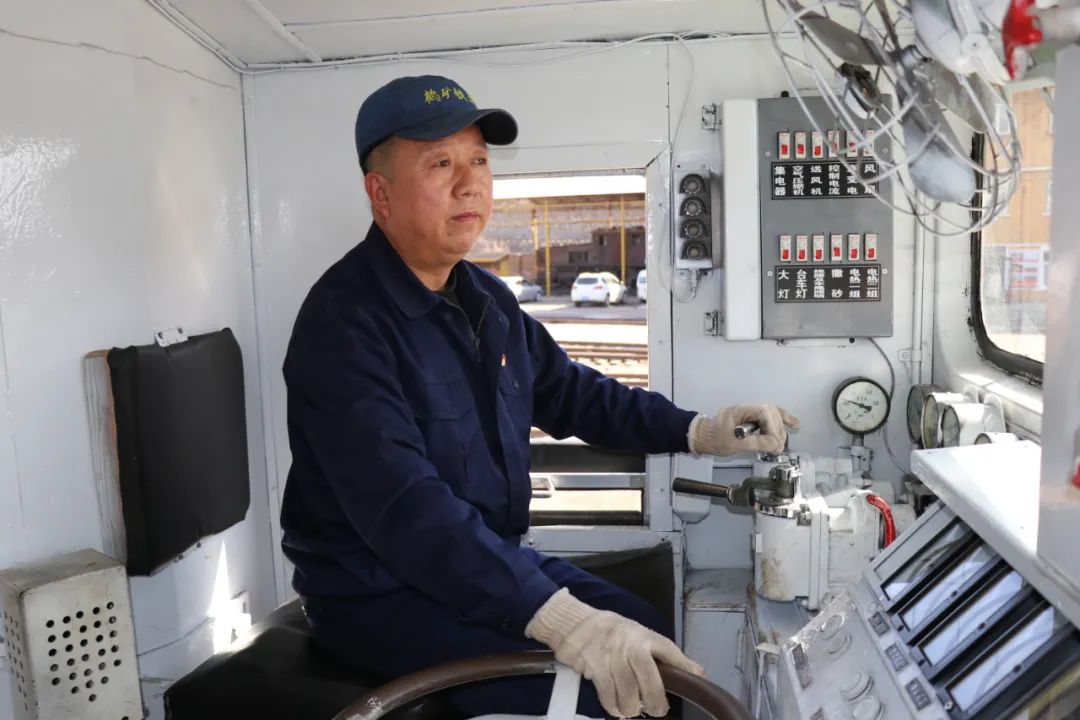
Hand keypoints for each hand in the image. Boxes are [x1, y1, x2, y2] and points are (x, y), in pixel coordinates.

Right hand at [525, 589, 704, 717]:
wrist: (576, 623)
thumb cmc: (611, 631)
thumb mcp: (638, 634)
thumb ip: (661, 653)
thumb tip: (694, 672)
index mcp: (644, 636)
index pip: (669, 651)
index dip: (685, 666)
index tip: (697, 679)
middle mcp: (630, 645)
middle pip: (650, 681)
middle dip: (656, 703)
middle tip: (657, 709)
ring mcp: (612, 657)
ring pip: (629, 694)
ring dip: (632, 708)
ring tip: (633, 709)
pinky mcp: (595, 668)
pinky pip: (608, 696)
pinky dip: (614, 707)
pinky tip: (617, 707)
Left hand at [688, 404, 799, 455]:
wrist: (701, 437)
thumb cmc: (713, 440)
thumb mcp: (733, 444)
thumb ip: (755, 443)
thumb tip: (776, 445)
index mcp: (741, 410)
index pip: (765, 412)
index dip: (773, 427)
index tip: (774, 443)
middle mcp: (748, 408)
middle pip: (771, 413)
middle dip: (777, 430)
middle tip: (777, 447)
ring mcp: (750, 413)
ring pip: (773, 414)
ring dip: (780, 428)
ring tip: (780, 444)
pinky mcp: (752, 419)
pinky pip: (769, 418)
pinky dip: (781, 421)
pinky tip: (794, 425)